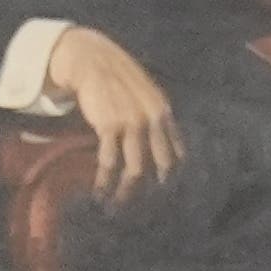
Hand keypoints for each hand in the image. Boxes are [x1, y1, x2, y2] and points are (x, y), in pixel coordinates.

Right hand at [40, 26, 183, 202]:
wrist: (92, 59)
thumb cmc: (116, 79)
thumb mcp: (145, 94)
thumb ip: (154, 117)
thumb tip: (158, 148)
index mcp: (164, 112)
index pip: (178, 154)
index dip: (172, 179)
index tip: (161, 196)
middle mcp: (153, 119)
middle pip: (161, 167)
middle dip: (153, 194)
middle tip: (140, 211)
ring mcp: (133, 123)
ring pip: (136, 170)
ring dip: (125, 194)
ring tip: (115, 208)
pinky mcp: (110, 125)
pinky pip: (110, 163)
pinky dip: (104, 182)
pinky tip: (98, 193)